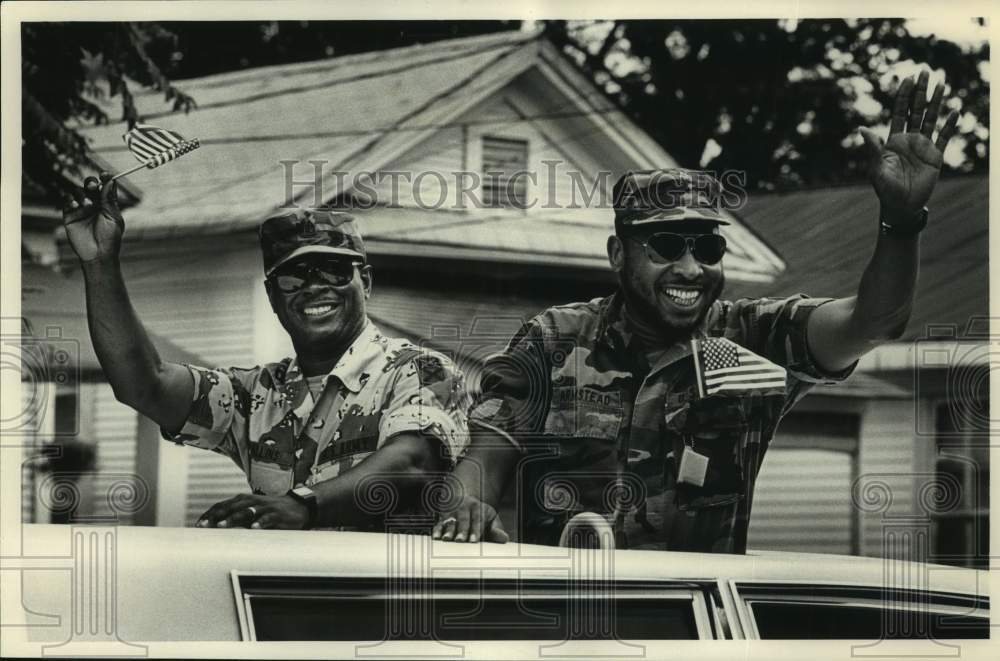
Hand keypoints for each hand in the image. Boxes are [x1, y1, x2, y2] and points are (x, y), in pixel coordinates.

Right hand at [63, 172, 125, 262]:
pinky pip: (67, 201)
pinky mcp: (70, 215)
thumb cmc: (110, 238)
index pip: (105, 186)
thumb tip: (110, 181)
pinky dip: (70, 200)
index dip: (104, 178)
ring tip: (87, 205)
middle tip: (93, 188)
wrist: (98, 254)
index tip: (105, 175)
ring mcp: (81, 208)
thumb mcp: (113, 218)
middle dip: (91, 183)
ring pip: (77, 191)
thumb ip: (109, 200)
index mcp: (107, 203)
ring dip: (82, 195)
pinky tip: (75, 206)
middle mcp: (94, 204)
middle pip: (89, 185)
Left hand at [196, 493, 310, 529]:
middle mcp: (252, 501)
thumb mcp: (251, 511)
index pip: (223, 505)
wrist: (297, 507)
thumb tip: (214, 528)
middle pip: (231, 507)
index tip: (199, 524)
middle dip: (217, 516)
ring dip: (234, 518)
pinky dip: (260, 523)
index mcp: (243, 500)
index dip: (210, 514)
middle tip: (205, 525)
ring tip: (223, 526)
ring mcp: (265, 507)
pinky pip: (267, 518)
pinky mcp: (277, 514)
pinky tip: (254, 528)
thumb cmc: (269, 512)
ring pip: (247, 511)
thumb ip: (235, 517)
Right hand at [431, 495, 508, 543]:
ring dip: (448, 530)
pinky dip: (437, 530)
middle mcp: (463, 508)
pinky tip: (436, 537)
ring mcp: (452, 512)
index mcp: (477, 507)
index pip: (477, 520)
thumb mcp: (490, 517)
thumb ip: (497, 529)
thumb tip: (504, 539)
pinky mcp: (442, 517)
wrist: (463, 496)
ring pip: (450, 521)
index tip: (474, 540)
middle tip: (460, 540)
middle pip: (463, 520)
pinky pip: (439, 523)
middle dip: (461, 530)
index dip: (476, 530)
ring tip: (446, 539)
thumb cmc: (480, 513)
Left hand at [859, 70, 959, 226]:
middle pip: (917, 110)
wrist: (901, 206)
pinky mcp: (936, 156)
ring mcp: (923, 146)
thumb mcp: (877, 168)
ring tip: (941, 83)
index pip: (900, 112)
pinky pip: (944, 137)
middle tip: (925, 71)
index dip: (904, 96)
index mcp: (893, 140)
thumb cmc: (885, 189)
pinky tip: (954, 112)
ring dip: (936, 102)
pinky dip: (949, 125)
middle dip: (920, 91)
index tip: (908, 78)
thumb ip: (872, 148)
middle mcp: (909, 139)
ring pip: (931, 118)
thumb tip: (861, 128)